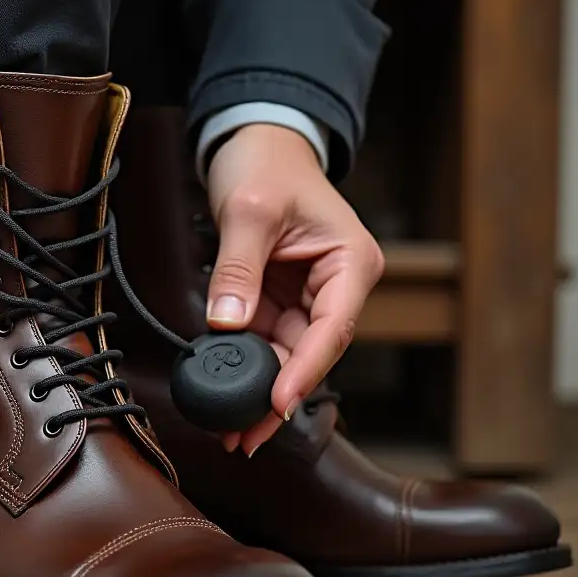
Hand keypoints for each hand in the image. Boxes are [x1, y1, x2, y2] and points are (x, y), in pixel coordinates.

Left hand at [206, 123, 383, 454]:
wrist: (256, 141)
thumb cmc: (267, 163)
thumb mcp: (250, 213)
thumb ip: (239, 271)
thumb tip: (227, 326)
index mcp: (351, 263)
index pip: (333, 329)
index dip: (305, 370)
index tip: (278, 402)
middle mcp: (337, 286)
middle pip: (311, 352)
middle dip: (276, 394)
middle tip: (245, 435)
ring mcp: (309, 296)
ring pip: (287, 354)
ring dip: (259, 389)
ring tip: (231, 429)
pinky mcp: (281, 299)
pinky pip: (265, 339)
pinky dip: (245, 365)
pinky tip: (226, 392)